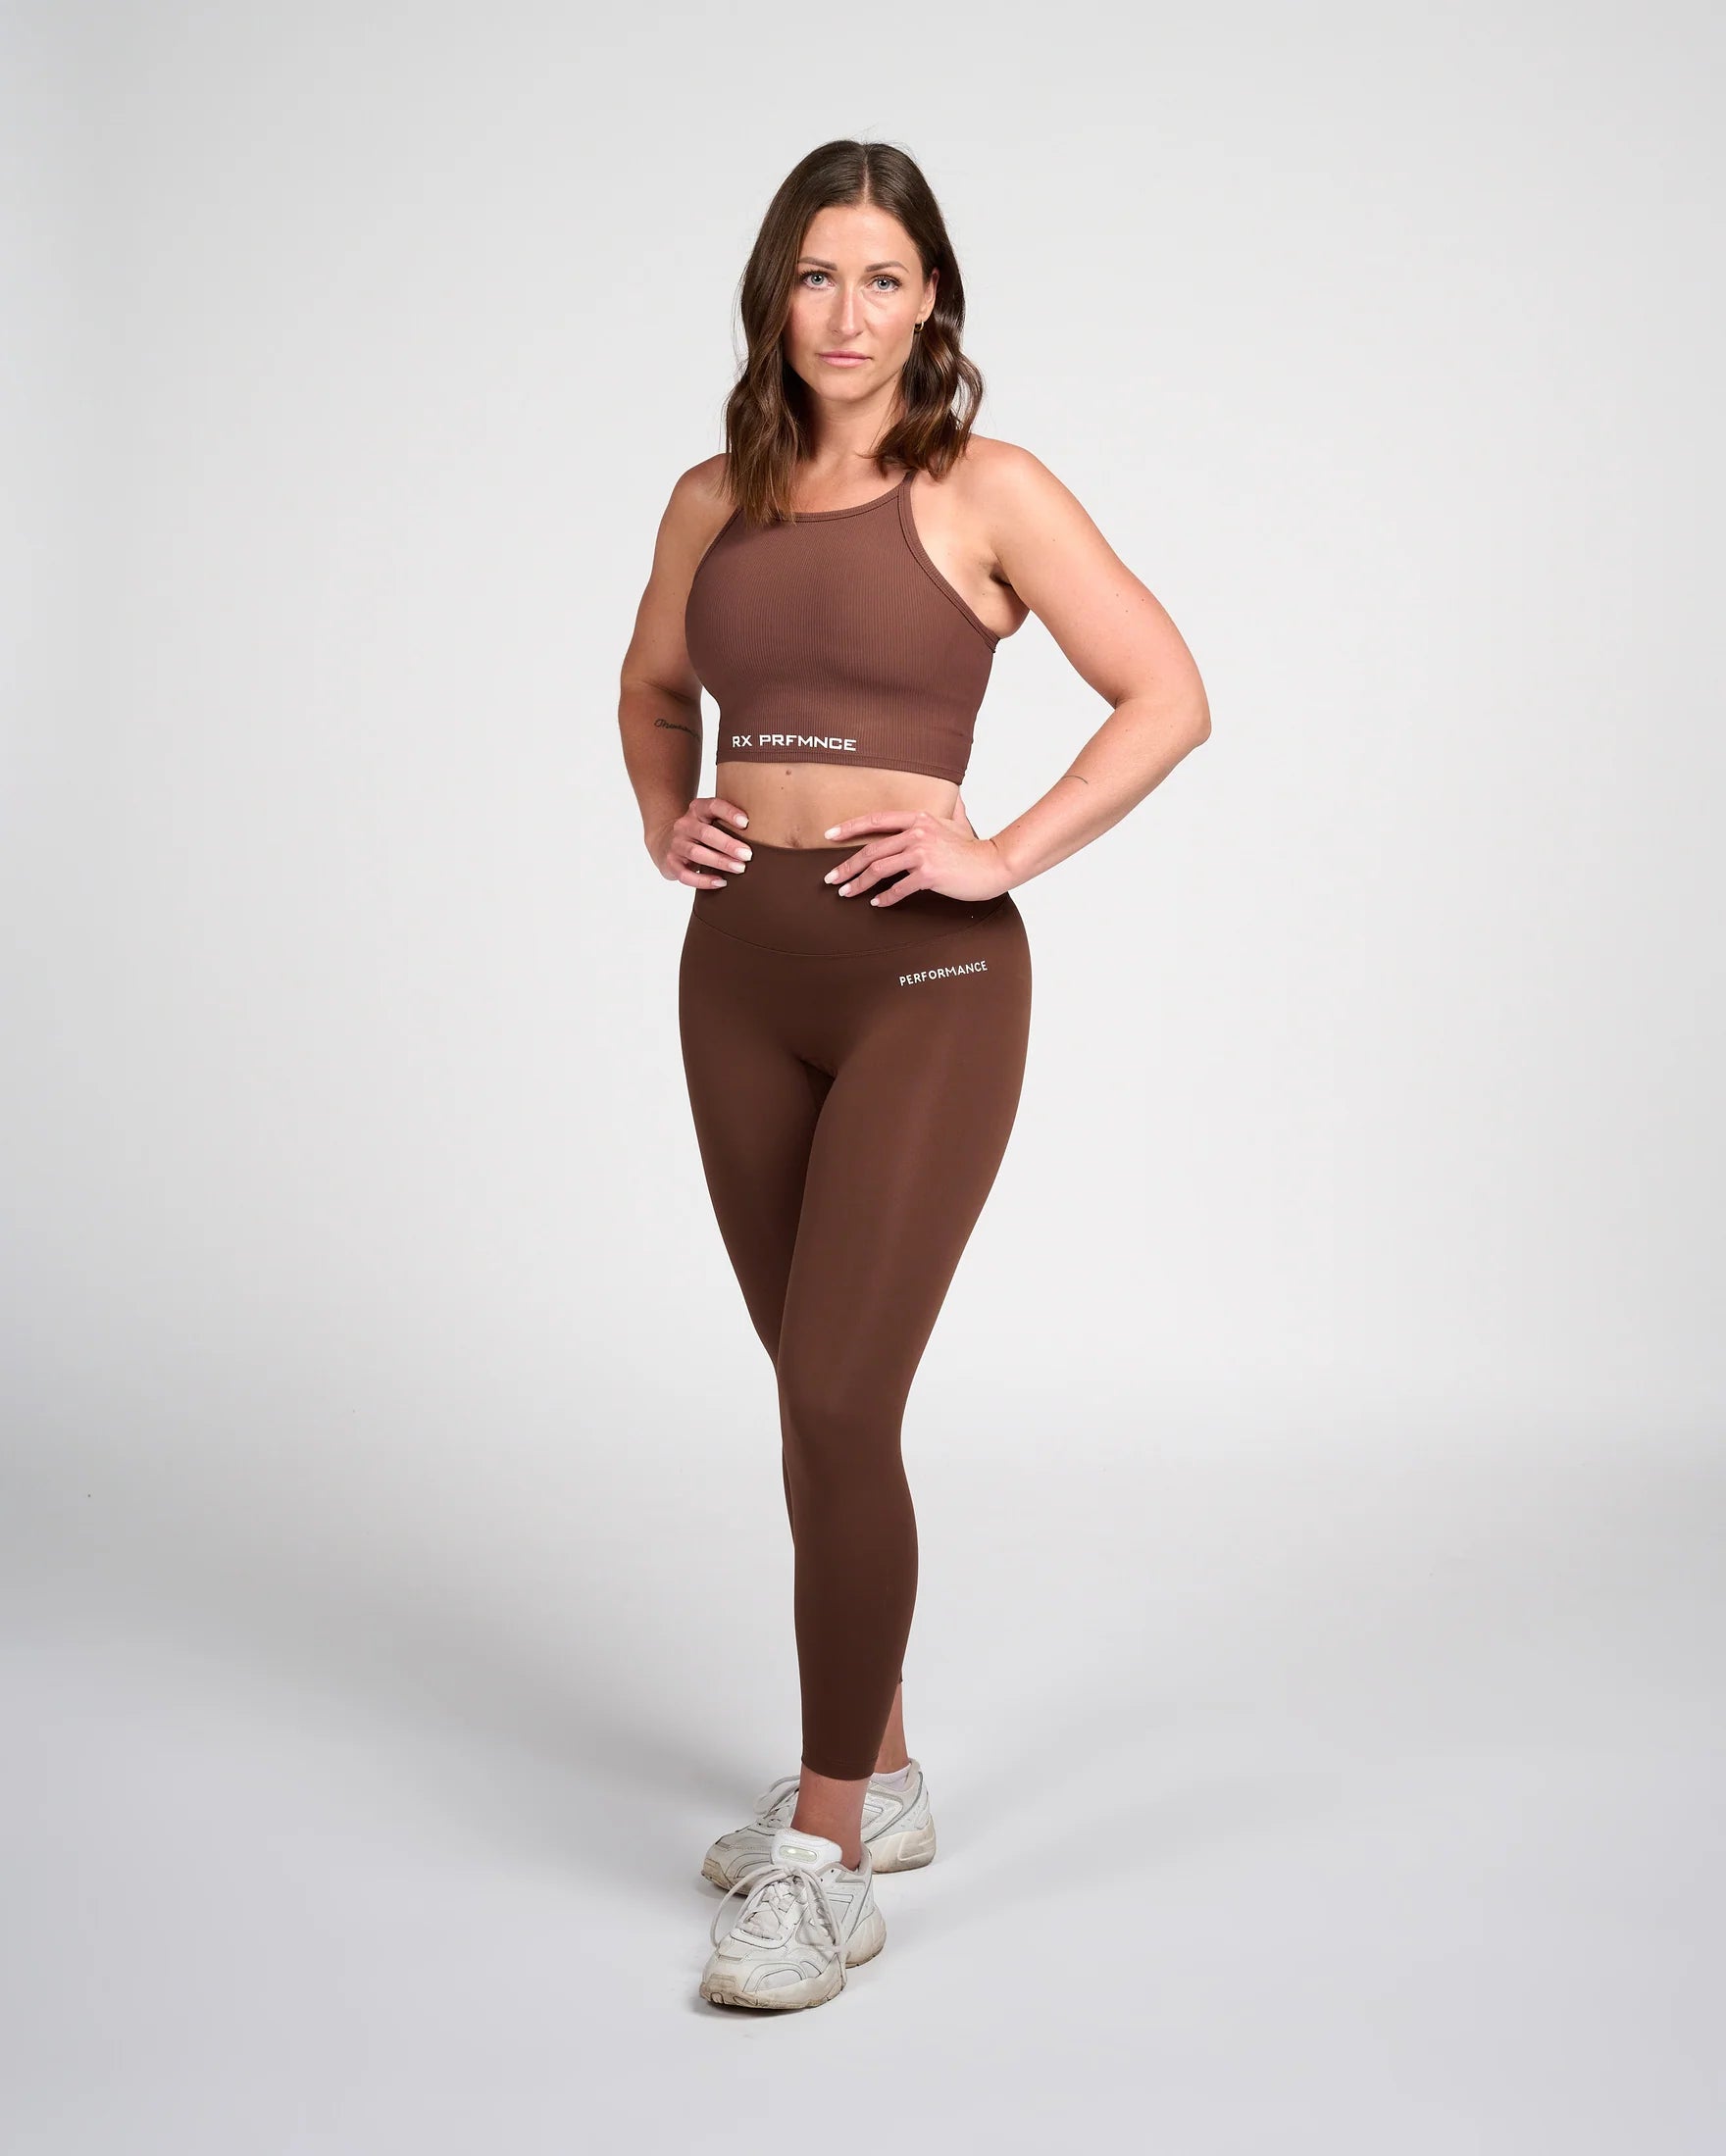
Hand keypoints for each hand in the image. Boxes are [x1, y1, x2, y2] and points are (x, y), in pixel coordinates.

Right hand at [647, 796, 752, 888]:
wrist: (668, 842)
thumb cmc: (702, 833)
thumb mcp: (712, 820)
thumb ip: (731, 822)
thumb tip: (768, 831)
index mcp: (697, 809)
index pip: (712, 806)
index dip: (728, 813)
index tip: (746, 823)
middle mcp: (684, 824)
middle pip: (705, 833)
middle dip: (728, 845)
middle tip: (748, 855)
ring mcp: (676, 844)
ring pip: (695, 853)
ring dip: (719, 861)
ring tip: (740, 868)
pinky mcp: (671, 863)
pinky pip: (685, 875)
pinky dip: (703, 880)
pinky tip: (720, 882)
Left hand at [820, 800, 1010, 905]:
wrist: (992, 864)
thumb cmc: (973, 847)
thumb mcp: (959, 821)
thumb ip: (951, 808)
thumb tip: (955, 794)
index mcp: (918, 818)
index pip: (876, 820)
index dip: (850, 827)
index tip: (829, 835)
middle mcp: (917, 833)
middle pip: (871, 849)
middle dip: (847, 866)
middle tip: (831, 878)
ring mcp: (922, 853)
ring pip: (879, 869)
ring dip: (858, 883)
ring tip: (846, 893)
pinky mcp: (928, 874)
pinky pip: (898, 888)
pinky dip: (885, 898)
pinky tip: (877, 903)